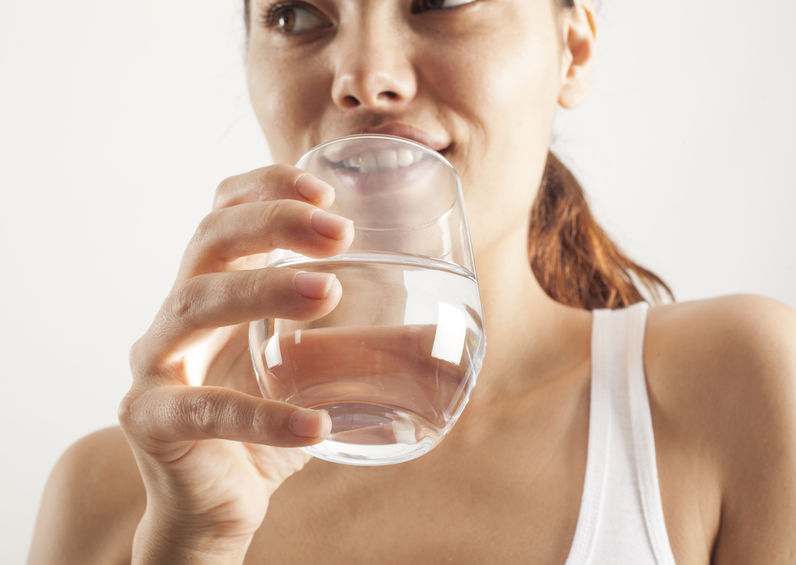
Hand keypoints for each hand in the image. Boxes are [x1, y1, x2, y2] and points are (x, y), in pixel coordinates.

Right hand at [118, 165, 352, 559]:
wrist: (220, 501)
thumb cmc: (269, 423)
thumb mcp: (318, 374)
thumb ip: (364, 348)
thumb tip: (440, 336)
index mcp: (218, 288)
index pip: (226, 212)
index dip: (267, 186)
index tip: (325, 187)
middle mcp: (180, 314)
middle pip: (209, 240)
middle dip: (273, 222)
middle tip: (339, 231)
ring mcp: (157, 363)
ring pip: (193, 304)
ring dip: (262, 290)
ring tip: (329, 292)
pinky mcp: (153, 419)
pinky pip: (203, 410)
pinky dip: (262, 416)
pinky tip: (315, 424)